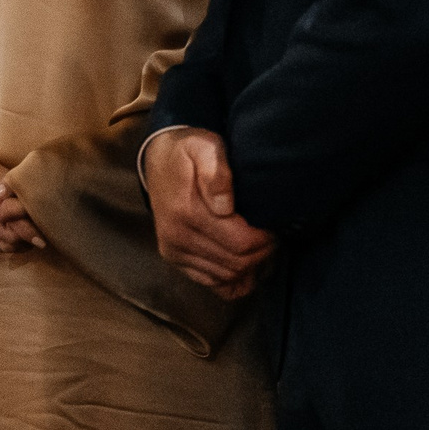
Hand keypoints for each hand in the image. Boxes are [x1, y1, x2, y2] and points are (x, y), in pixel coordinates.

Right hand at [0, 116, 43, 253]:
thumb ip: (15, 193)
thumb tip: (37, 206)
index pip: (12, 230)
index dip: (29, 234)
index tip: (43, 240)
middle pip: (7, 242)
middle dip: (25, 241)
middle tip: (40, 236)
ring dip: (14, 242)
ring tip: (28, 235)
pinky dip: (1, 239)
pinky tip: (11, 233)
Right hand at [144, 127, 275, 298]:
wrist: (157, 159)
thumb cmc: (187, 151)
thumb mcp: (203, 147)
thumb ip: (216, 171)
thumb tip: (224, 205)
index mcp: (186, 212)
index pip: (241, 244)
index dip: (265, 239)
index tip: (272, 225)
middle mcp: (176, 237)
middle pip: (236, 264)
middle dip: (261, 253)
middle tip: (269, 234)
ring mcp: (173, 250)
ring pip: (225, 277)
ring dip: (248, 265)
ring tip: (256, 243)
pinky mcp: (173, 257)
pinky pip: (209, 283)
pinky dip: (230, 279)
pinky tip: (241, 264)